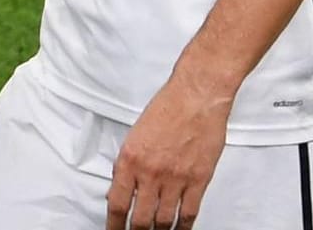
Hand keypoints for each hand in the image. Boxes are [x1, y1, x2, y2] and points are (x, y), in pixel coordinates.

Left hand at [105, 73, 231, 228]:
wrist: (196, 96)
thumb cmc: (168, 108)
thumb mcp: (135, 135)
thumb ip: (126, 164)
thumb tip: (119, 189)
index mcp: (130, 160)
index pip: (117, 203)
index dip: (114, 224)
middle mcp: (150, 173)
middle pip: (140, 218)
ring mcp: (175, 178)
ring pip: (164, 220)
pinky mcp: (198, 180)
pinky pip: (189, 212)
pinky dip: (183, 226)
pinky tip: (178, 229)